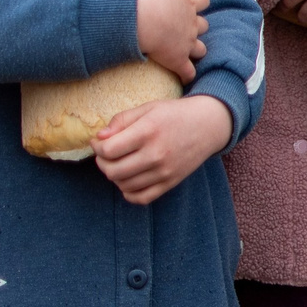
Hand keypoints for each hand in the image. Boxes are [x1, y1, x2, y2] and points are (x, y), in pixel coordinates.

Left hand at [93, 93, 232, 204]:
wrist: (209, 125)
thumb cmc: (175, 114)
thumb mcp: (148, 108)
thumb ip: (121, 120)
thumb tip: (99, 137)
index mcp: (148, 131)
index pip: (109, 150)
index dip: (96, 147)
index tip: (98, 142)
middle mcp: (156, 154)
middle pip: (113, 170)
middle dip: (102, 162)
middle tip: (105, 154)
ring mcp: (164, 171)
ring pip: (124, 185)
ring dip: (114, 176)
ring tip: (118, 164)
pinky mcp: (171, 182)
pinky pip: (142, 198)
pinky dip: (129, 192)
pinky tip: (129, 180)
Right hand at [136, 0, 208, 83]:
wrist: (142, 20)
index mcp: (189, 4)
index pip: (202, 1)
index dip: (198, 2)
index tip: (192, 3)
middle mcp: (191, 24)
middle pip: (203, 26)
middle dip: (198, 26)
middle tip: (187, 27)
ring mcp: (187, 44)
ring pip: (200, 50)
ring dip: (196, 50)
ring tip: (188, 52)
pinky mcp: (177, 61)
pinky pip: (188, 72)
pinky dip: (187, 75)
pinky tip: (185, 77)